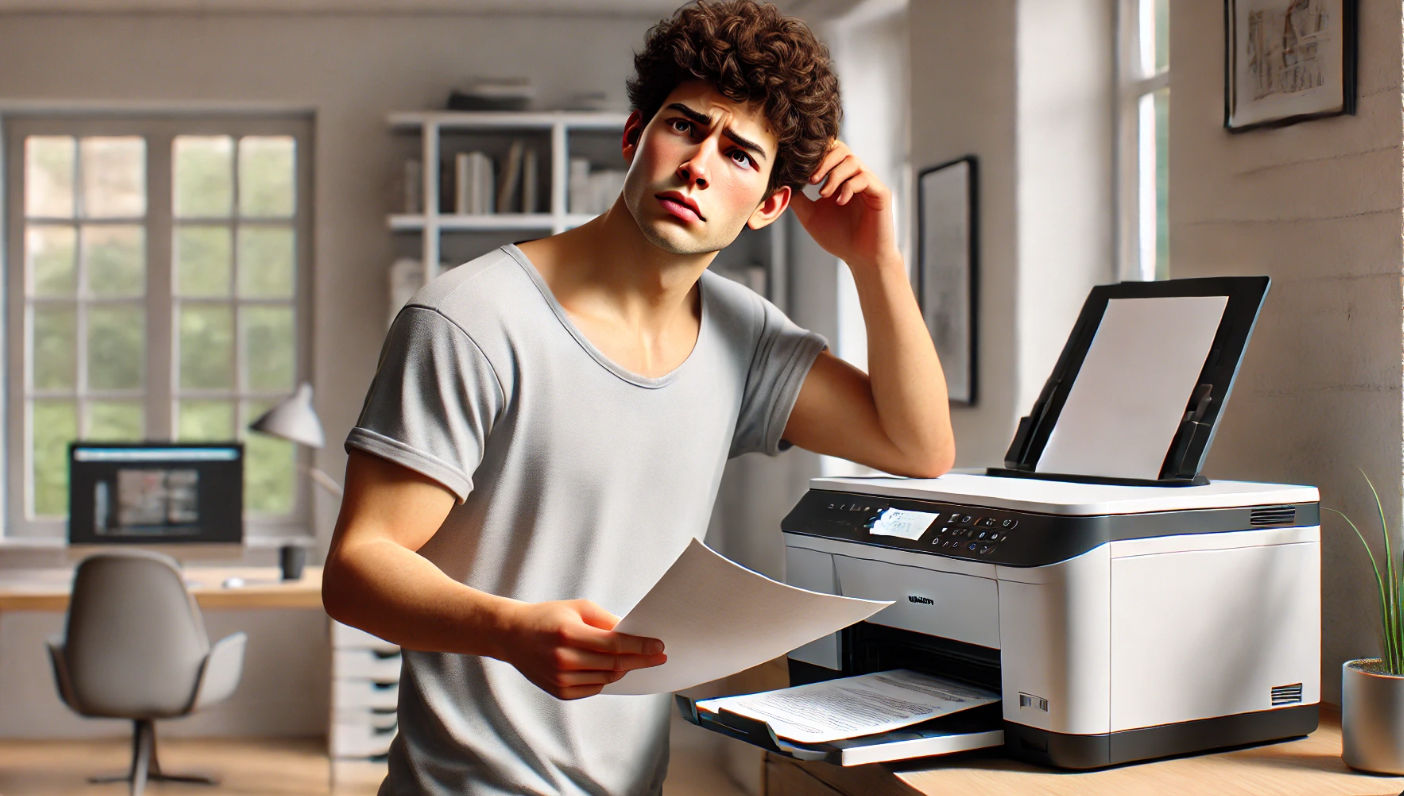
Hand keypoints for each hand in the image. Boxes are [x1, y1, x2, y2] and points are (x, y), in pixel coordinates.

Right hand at [499, 599, 666, 699]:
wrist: (512, 635)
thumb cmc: (547, 617)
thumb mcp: (577, 608)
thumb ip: (606, 621)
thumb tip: (633, 633)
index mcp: (569, 634)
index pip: (615, 644)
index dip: (640, 646)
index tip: (658, 647)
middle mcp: (564, 659)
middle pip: (615, 664)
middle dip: (641, 660)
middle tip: (658, 657)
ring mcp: (561, 679)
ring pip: (607, 678)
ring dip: (624, 669)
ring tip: (633, 659)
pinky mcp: (559, 691)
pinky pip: (594, 688)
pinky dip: (606, 678)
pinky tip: (609, 667)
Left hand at [788, 139, 897, 270]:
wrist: (860, 257)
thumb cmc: (838, 237)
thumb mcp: (810, 216)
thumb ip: (797, 199)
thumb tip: (781, 184)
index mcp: (840, 178)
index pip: (829, 152)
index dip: (815, 156)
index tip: (800, 172)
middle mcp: (856, 176)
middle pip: (841, 149)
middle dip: (823, 161)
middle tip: (811, 180)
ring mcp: (869, 183)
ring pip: (852, 161)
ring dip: (834, 175)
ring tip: (824, 194)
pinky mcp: (881, 193)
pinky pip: (864, 178)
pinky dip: (848, 187)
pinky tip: (840, 202)